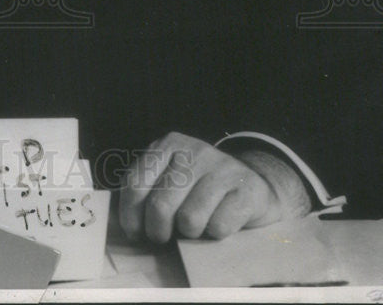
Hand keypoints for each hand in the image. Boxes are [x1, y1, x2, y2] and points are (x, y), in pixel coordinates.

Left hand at [118, 132, 310, 243]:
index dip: (131, 216)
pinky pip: (218, 227)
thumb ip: (148, 190)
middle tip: (163, 237)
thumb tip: (129, 227)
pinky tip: (218, 223)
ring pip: (189, 220)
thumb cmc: (200, 187)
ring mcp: (222, 167)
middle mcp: (194, 151)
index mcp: (167, 145)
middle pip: (160, 206)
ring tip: (194, 227)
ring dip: (189, 234)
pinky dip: (215, 234)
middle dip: (158, 232)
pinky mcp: (246, 189)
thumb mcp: (170, 176)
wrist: (253, 182)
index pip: (134, 184)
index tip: (136, 233)